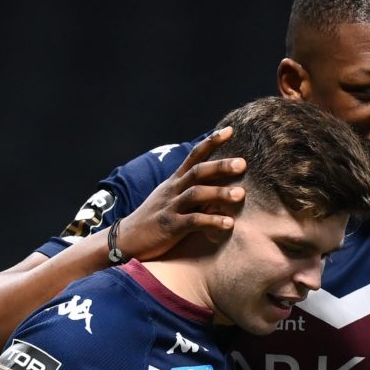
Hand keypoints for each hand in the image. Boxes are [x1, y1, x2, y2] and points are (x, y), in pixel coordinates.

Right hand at [122, 126, 246, 259]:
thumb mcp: (172, 198)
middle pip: (197, 172)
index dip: (211, 142)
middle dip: (220, 166)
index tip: (229, 130)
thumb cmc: (155, 219)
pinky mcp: (170, 227)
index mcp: (175, 181)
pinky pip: (192, 222)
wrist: (127, 238)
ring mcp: (171, 207)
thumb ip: (193, 190)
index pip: (194, 156)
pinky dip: (212, 221)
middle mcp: (173, 190)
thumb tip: (221, 185)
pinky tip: (229, 223)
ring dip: (220, 193)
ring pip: (196, 194)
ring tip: (242, 194)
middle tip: (243, 163)